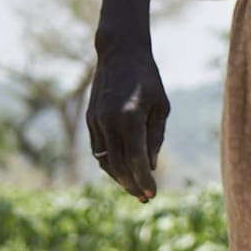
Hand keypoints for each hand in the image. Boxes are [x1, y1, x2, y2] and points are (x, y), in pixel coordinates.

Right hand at [86, 44, 168, 201]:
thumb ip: (155, 138)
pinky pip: (98, 150)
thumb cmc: (147, 78)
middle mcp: (108, 121)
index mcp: (129, 117)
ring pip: (105, 161)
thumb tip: (151, 166)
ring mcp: (95, 121)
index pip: (136, 160)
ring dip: (119, 178)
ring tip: (135, 188)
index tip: (152, 194)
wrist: (119, 53)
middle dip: (132, 185)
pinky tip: (123, 171)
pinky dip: (110, 164)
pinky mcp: (90, 119)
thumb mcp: (161, 107)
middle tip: (145, 198)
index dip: (144, 180)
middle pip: (118, 166)